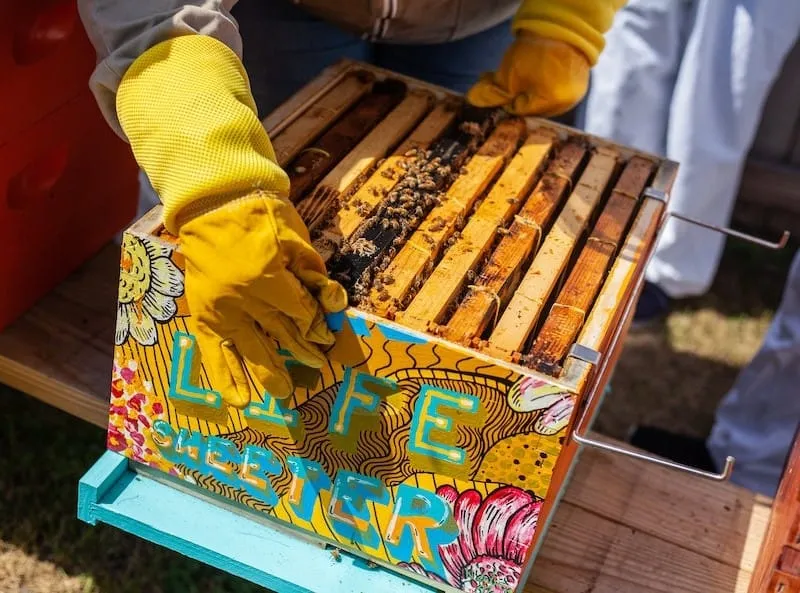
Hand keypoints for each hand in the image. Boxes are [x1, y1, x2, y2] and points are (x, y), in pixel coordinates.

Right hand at [180, 193, 346, 406]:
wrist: (214, 202)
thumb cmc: (262, 214)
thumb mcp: (296, 239)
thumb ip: (313, 274)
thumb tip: (332, 304)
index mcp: (268, 280)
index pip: (301, 314)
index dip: (317, 326)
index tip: (327, 338)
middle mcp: (244, 302)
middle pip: (282, 335)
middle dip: (303, 352)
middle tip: (318, 366)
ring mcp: (221, 311)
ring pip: (252, 349)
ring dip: (270, 373)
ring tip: (285, 394)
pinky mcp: (204, 314)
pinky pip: (214, 352)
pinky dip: (225, 377)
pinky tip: (237, 401)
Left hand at [467, 31, 589, 116]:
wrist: (560, 27)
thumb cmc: (533, 50)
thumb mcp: (508, 73)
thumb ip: (493, 92)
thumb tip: (474, 100)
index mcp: (549, 102)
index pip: (519, 111)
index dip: (507, 98)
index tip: (502, 85)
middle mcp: (564, 104)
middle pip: (532, 109)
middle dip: (518, 96)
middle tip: (510, 80)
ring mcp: (574, 97)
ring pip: (543, 103)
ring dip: (530, 92)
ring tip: (525, 76)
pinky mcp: (578, 88)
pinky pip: (556, 95)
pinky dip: (544, 87)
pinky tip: (537, 75)